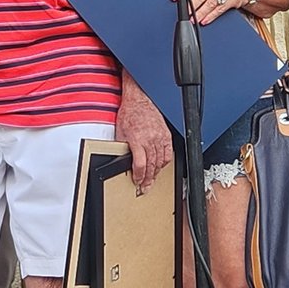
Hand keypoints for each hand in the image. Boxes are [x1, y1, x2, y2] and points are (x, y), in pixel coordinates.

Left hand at [116, 76, 171, 191]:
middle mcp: (150, 140)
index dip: (139, 176)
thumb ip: (123, 148)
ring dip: (156, 173)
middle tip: (145, 187)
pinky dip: (164, 162)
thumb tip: (123, 161)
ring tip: (152, 180)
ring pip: (160, 161)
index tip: (137, 181)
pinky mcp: (166, 135)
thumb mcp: (120, 132)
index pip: (140, 165)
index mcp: (137, 140)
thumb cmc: (129, 113)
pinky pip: (168, 153)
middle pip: (151, 166)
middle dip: (148, 179)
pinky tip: (160, 166)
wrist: (139, 100)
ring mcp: (160, 138)